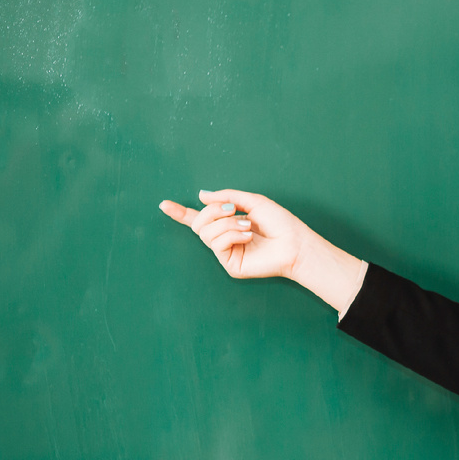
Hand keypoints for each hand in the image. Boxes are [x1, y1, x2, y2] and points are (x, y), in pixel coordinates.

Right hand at [159, 189, 308, 279]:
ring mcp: (226, 252)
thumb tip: (201, 195)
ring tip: (248, 226)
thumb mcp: (252, 201)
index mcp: (229, 223)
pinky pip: (216, 244)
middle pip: (199, 223)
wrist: (295, 243)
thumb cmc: (280, 223)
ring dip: (227, 224)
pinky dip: (232, 235)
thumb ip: (226, 197)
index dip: (181, 213)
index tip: (163, 204)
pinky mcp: (230, 264)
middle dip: (213, 212)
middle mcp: (224, 238)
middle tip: (234, 210)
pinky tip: (248, 236)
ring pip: (205, 233)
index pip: (200, 218)